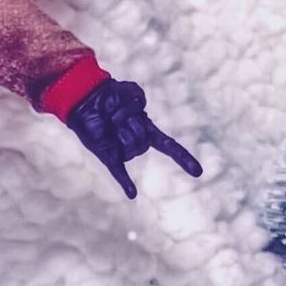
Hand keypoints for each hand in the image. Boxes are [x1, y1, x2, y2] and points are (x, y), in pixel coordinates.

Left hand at [66, 79, 202, 200]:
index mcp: (146, 129)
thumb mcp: (130, 91)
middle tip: (116, 114)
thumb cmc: (110, 96)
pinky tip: (132, 194)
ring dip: (120, 130)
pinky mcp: (108, 155)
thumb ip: (138, 98)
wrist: (87, 99)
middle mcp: (137, 143)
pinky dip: (126, 182)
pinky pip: (119, 171)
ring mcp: (122, 150)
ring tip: (109, 122)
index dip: (183, 158)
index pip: (168, 146)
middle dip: (130, 122)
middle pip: (143, 140)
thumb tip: (135, 113)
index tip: (197, 172)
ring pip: (131, 147)